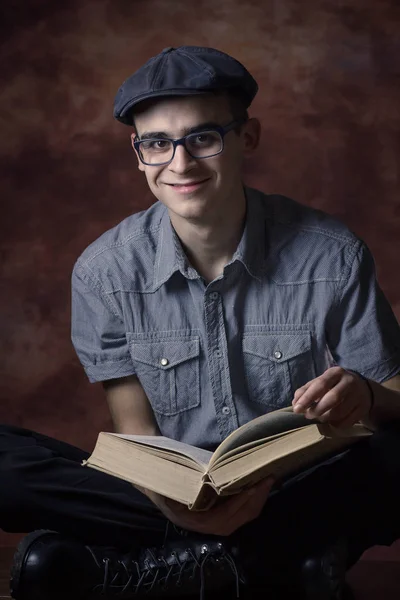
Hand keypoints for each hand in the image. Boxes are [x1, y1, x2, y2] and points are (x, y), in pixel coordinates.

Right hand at [139, 477, 273, 535]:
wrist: (148, 475)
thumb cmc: (158, 475)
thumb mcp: (166, 478)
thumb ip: (183, 482)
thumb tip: (207, 478)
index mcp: (188, 518)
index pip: (220, 518)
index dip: (238, 504)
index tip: (252, 487)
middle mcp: (199, 524)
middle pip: (234, 521)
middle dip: (253, 502)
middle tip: (267, 480)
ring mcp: (207, 520)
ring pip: (237, 518)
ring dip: (254, 502)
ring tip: (266, 481)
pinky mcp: (214, 511)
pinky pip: (235, 511)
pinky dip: (248, 500)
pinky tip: (256, 485)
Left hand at [292, 366, 372, 426]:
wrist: (363, 389)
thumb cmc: (335, 385)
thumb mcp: (321, 382)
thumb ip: (306, 390)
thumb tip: (295, 403)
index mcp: (336, 373)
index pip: (320, 384)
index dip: (307, 397)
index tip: (297, 408)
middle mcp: (349, 382)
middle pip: (333, 398)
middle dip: (317, 409)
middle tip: (308, 415)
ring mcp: (359, 395)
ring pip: (340, 411)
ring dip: (326, 418)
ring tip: (320, 417)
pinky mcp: (363, 408)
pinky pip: (347, 421)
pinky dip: (336, 424)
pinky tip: (332, 421)